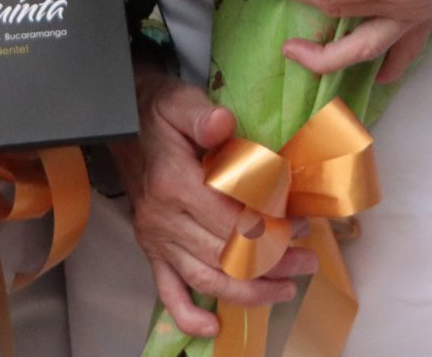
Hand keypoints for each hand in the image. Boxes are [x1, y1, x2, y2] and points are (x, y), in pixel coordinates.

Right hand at [114, 69, 314, 339]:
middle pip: (225, 255)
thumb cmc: (159, 114)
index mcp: (174, 184)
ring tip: (287, 288)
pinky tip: (214, 328)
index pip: (230, 219)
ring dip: (249, 291)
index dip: (269, 228)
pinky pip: (169, 292)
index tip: (301, 225)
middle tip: (309, 259)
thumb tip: (223, 123)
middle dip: (272, 262)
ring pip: (206, 280)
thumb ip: (201, 115)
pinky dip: (189, 316)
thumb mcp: (180, 102)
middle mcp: (164, 219)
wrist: (123, 124)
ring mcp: (157, 240)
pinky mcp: (153, 252)